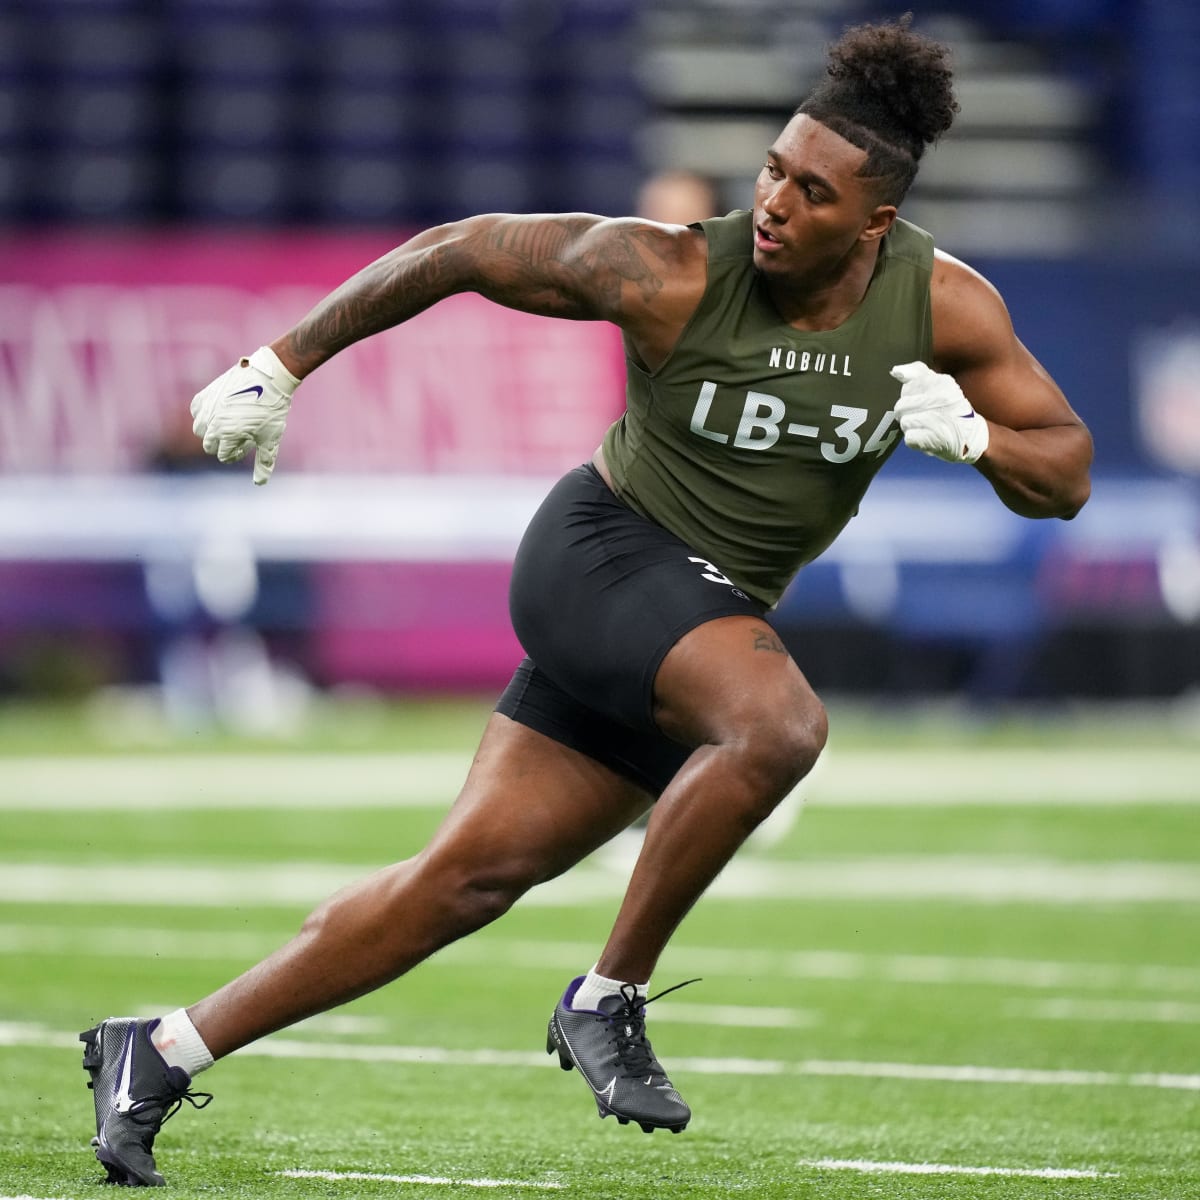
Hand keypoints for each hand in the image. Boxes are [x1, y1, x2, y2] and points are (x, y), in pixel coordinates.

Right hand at [190, 347, 300, 484]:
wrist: (269, 378)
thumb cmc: (271, 411)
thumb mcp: (270, 439)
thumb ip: (264, 462)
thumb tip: (259, 483)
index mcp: (228, 435)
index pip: (224, 455)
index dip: (238, 453)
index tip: (250, 444)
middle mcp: (213, 423)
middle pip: (209, 445)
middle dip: (223, 444)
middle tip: (240, 436)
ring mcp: (207, 408)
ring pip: (199, 429)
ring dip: (211, 432)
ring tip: (228, 426)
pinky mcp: (206, 394)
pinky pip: (195, 410)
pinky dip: (202, 415)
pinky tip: (216, 414)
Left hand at [890, 360, 989, 463]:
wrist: (970, 434)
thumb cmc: (949, 408)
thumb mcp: (938, 383)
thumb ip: (917, 373)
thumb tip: (896, 370)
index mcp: (942, 382)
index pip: (908, 388)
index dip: (910, 397)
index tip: (922, 400)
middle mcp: (942, 398)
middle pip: (901, 406)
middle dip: (907, 414)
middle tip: (922, 416)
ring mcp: (938, 418)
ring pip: (904, 422)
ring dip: (911, 428)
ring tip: (926, 427)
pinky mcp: (935, 438)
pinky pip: (909, 438)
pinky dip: (915, 440)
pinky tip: (927, 437)